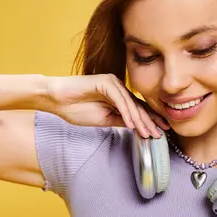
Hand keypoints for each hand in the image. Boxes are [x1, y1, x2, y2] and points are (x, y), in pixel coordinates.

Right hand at [47, 74, 169, 138]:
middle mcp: (118, 87)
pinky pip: (120, 100)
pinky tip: (132, 124)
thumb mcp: (104, 119)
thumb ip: (121, 120)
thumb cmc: (76, 109)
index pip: (137, 110)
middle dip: (150, 122)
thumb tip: (137, 127)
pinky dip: (126, 113)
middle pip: (138, 106)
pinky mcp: (105, 81)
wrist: (56, 99)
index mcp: (118, 96)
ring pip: (131, 104)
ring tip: (148, 133)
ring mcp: (113, 83)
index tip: (160, 133)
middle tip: (160, 134)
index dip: (149, 121)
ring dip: (140, 120)